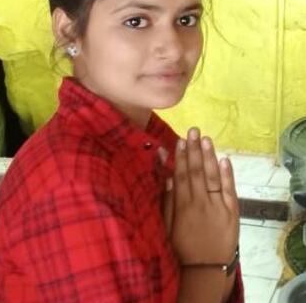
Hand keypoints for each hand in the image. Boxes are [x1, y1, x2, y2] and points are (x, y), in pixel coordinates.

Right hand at [170, 127, 239, 265]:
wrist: (206, 268)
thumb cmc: (182, 246)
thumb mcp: (167, 225)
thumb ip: (167, 201)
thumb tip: (167, 178)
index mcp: (182, 205)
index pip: (181, 175)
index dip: (180, 157)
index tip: (179, 140)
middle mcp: (200, 202)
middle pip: (196, 171)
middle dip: (194, 149)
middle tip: (194, 131)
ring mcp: (218, 206)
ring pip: (212, 177)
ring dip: (209, 157)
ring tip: (207, 139)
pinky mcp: (232, 212)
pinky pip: (229, 190)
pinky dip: (228, 174)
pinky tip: (224, 159)